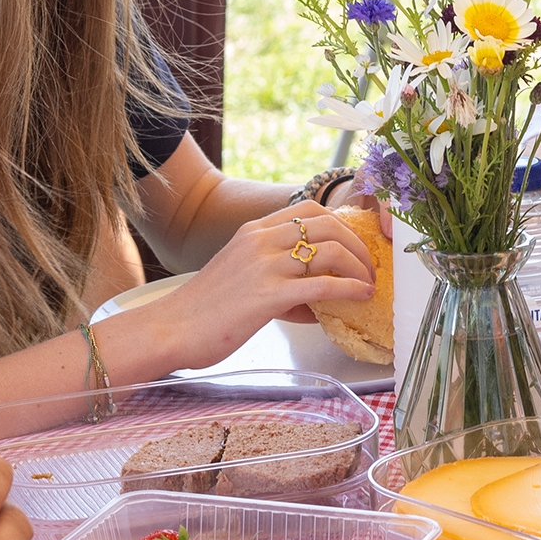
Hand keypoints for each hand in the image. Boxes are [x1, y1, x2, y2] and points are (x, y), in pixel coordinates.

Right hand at [145, 202, 380, 370]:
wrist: (170, 329)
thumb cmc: (204, 310)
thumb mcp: (240, 276)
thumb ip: (276, 276)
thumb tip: (317, 297)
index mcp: (253, 231)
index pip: (309, 210)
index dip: (342, 224)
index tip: (356, 244)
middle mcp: (260, 240)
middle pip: (328, 225)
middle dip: (358, 245)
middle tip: (370, 266)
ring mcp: (264, 265)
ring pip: (330, 250)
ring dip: (359, 267)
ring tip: (369, 284)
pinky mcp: (268, 295)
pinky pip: (322, 284)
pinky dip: (349, 288)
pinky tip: (360, 296)